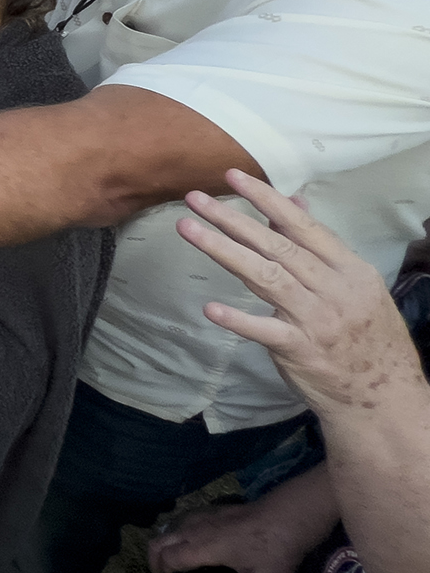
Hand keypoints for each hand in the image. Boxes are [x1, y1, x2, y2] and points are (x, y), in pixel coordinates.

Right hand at [148, 496, 312, 572]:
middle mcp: (194, 528)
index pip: (166, 559)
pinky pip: (182, 520)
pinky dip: (178, 533)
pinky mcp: (211, 509)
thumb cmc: (275, 549)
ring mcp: (201, 515)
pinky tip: (197, 543)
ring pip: (168, 528)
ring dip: (166, 545)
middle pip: (158, 541)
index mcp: (201, 547)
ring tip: (179, 562)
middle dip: (154, 561)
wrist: (289, 514)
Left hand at [176, 168, 418, 414]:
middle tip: (195, 198)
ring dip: (224, 251)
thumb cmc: (364, 334)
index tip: (233, 176)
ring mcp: (318, 320)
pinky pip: (267, 332)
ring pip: (267, 278)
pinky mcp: (301, 351)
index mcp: (350, 269)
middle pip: (278, 247)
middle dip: (233, 219)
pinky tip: (211, 309)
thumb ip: (320, 246)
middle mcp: (335, 290)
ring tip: (188, 229)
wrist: (385, 396)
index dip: (267, 199)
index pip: (303, 226)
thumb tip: (294, 202)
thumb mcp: (355, 284)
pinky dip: (240, 319)